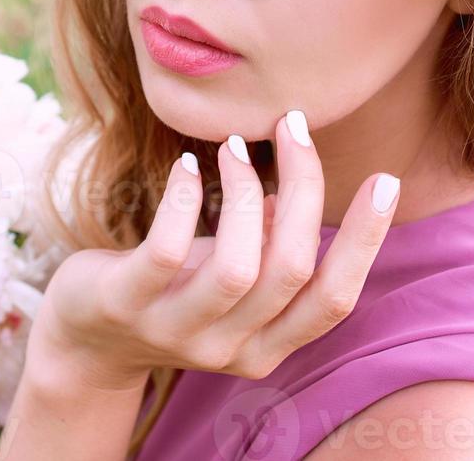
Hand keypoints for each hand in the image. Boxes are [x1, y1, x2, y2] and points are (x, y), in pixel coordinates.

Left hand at [27, 111, 399, 390]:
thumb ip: (272, 246)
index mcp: (269, 343)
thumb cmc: (175, 289)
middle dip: (304, 187)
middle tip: (294, 125)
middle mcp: (231, 348)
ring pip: (240, 267)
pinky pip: (169, 249)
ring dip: (246, 190)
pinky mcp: (127, 305)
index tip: (386, 180)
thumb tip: (297, 192)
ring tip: (234, 144)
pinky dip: (187, 198)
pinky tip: (190, 166)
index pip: (334, 299)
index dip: (365, 240)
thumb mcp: (231, 273)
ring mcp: (177, 331)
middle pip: (292, 270)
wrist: (87, 337)